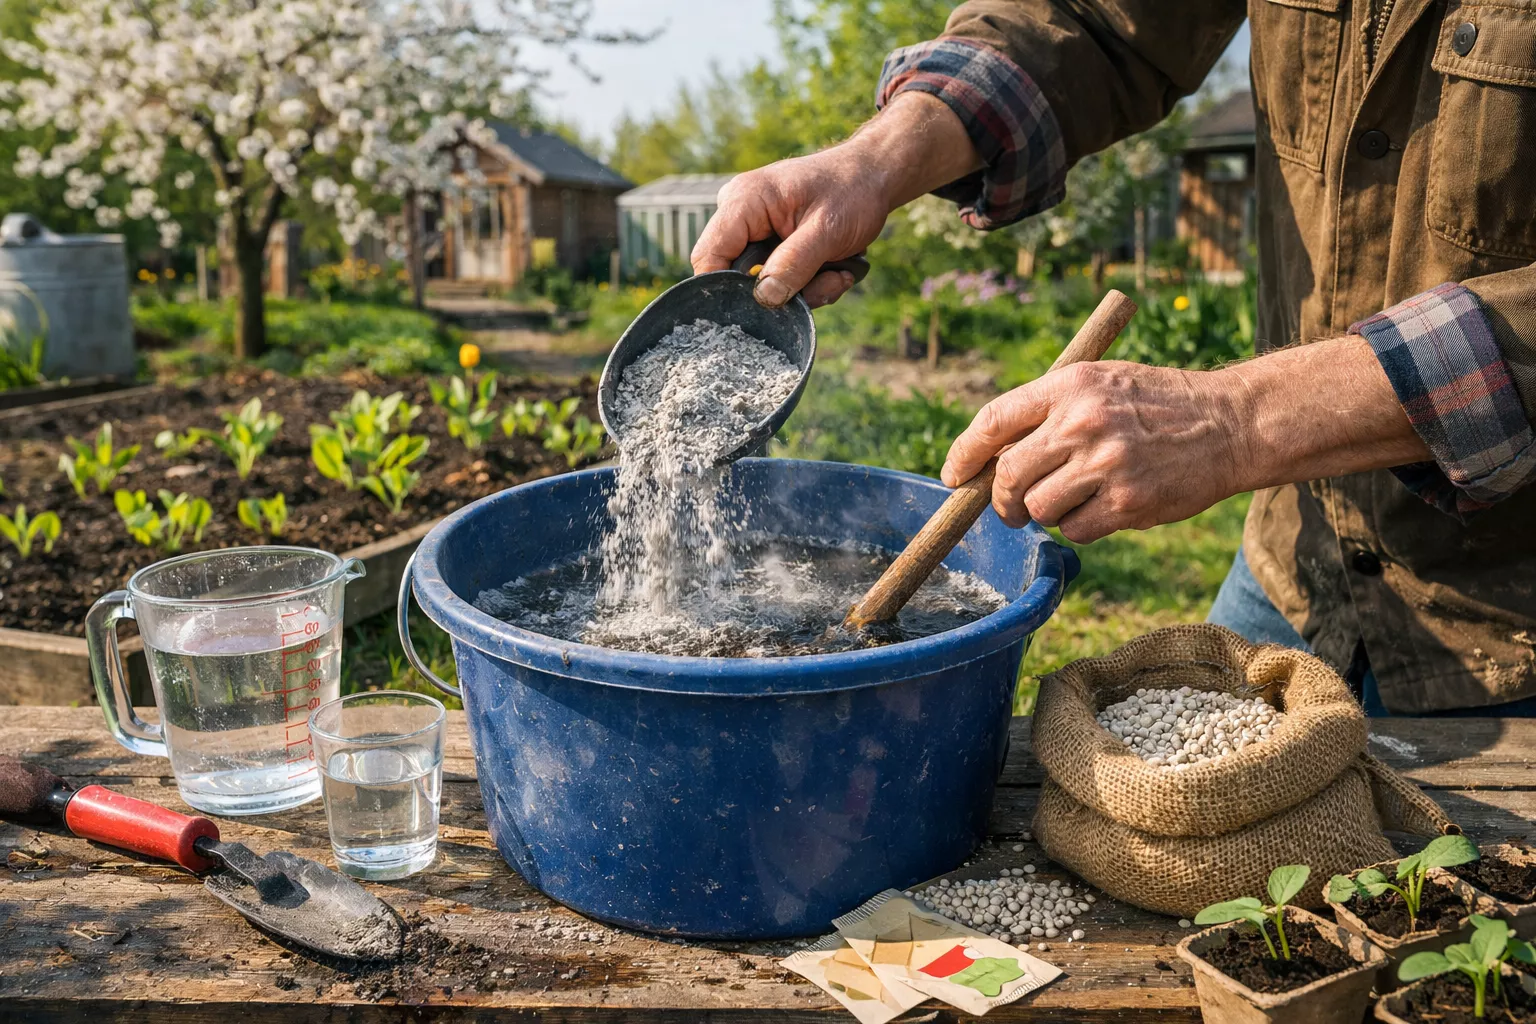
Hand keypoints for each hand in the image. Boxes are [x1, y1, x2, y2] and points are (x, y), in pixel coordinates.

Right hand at [691, 151, 887, 308]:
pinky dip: (807, 283)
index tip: (766, 308)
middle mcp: (740, 214)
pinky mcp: (769, 243)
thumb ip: (793, 264)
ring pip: (761, 284)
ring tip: (837, 273)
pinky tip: (834, 269)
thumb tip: (764, 298)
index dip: (727, 291)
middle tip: (826, 284)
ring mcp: (754, 230)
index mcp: (743, 201)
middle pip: (736, 277)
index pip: (708, 256)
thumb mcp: (827, 230)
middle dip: (782, 291)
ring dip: (803, 289)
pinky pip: (777, 278)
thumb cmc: (852, 192)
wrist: (873, 177)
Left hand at [942, 361, 1244, 541]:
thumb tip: (988, 458)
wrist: (1231, 423)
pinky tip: (1103, 508)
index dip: (964, 454)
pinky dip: (1078, 528)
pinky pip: (1074, 530)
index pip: (993, 421)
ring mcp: (1105, 463)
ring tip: (1073, 499)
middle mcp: (1083, 421)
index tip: (954, 477)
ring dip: (1044, 513)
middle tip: (1013, 507)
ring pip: (1037, 508)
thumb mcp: (1102, 384)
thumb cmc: (1157, 406)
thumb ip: (1048, 411)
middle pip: (1007, 474)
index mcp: (1070, 385)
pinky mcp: (1128, 502)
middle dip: (1001, 500)